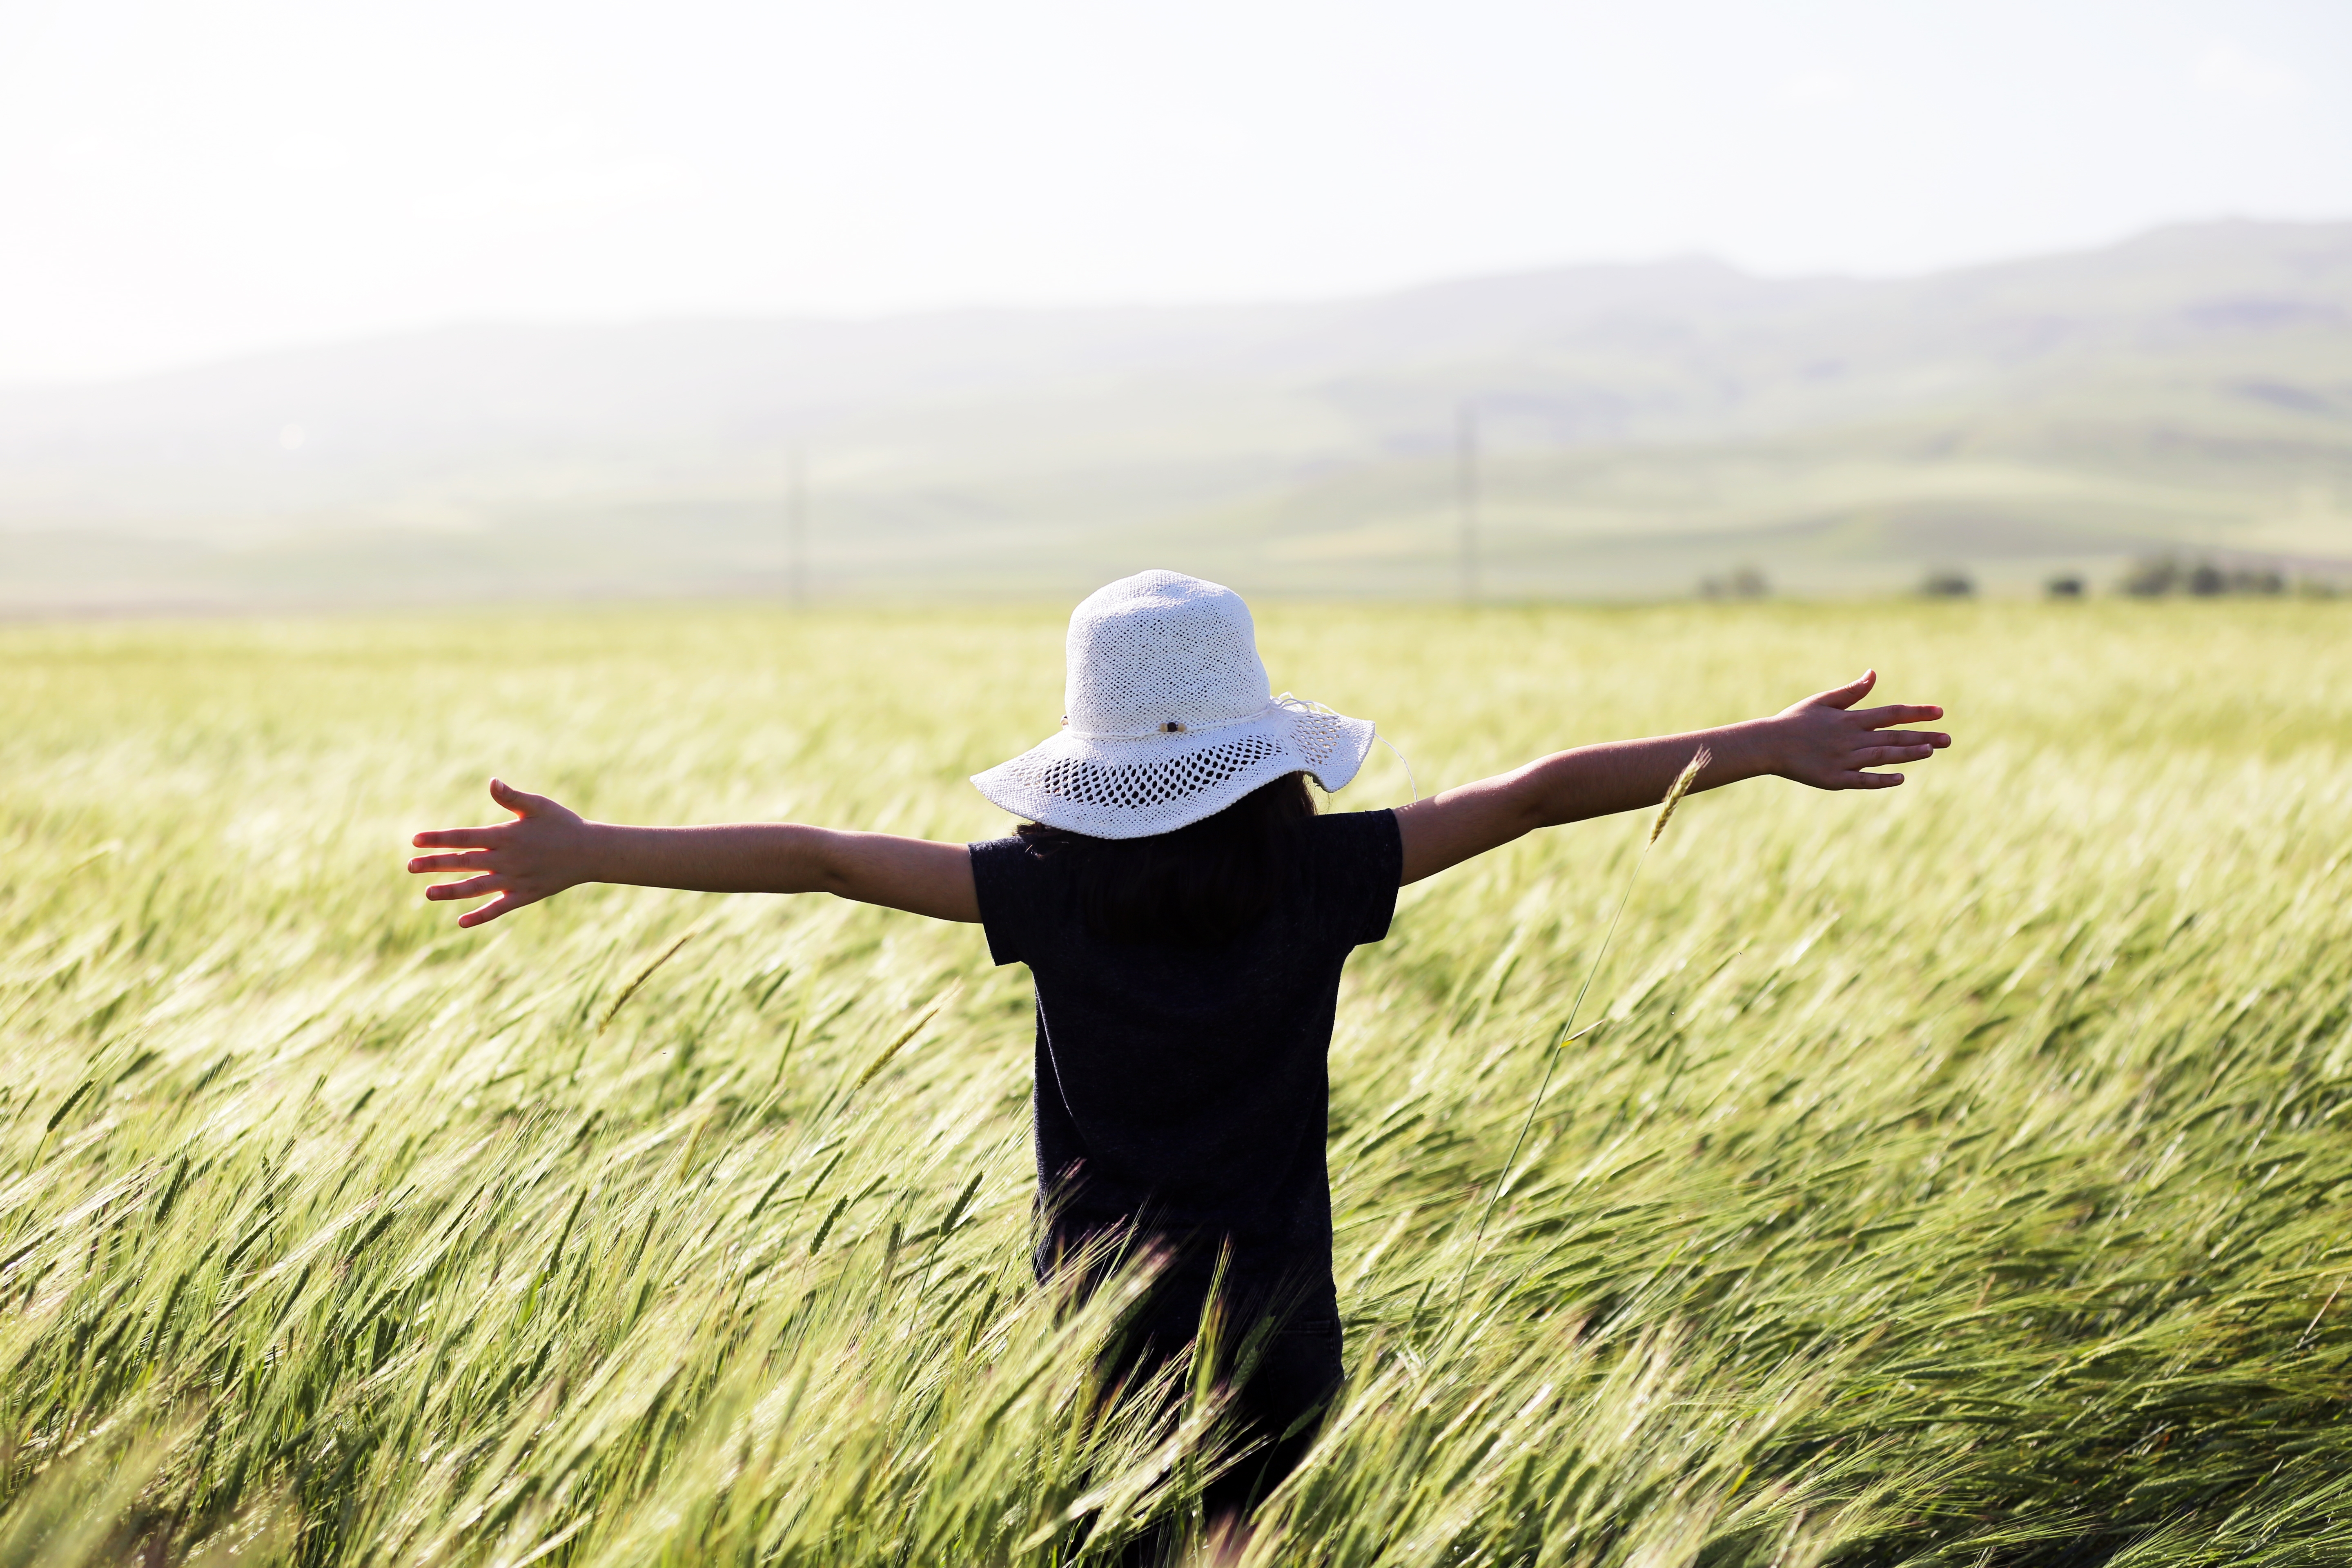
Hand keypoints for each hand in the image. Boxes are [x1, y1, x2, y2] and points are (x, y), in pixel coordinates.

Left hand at [407, 779, 596, 926]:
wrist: (591, 852)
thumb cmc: (563, 824)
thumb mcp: (538, 806)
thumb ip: (511, 797)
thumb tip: (491, 782)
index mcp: (506, 836)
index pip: (464, 837)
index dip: (439, 839)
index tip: (415, 840)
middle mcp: (506, 860)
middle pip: (464, 863)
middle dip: (435, 864)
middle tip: (410, 866)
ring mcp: (515, 880)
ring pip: (476, 887)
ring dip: (450, 891)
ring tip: (427, 893)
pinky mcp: (524, 896)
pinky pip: (498, 908)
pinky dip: (480, 916)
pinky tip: (461, 922)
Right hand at [1768, 670, 1949, 789]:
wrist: (1768, 744)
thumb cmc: (1795, 720)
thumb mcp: (1823, 701)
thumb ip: (1852, 691)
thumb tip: (1874, 673)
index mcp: (1849, 719)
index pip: (1891, 713)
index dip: (1916, 713)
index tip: (1939, 712)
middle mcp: (1850, 739)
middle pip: (1892, 737)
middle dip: (1922, 737)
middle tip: (1948, 739)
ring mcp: (1843, 760)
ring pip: (1882, 757)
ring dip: (1907, 754)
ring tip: (1930, 752)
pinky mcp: (1834, 779)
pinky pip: (1863, 780)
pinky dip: (1882, 779)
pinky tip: (1900, 778)